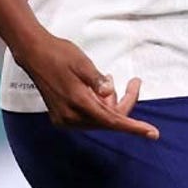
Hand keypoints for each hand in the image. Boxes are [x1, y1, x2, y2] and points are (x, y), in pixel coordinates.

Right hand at [11, 32, 158, 138]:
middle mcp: (70, 116)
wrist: (34, 54)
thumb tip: (110, 92)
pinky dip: (99, 104)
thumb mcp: (83, 63)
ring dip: (110, 102)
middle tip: (134, 82)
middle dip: (124, 102)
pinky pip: (88, 115)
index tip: (153, 133)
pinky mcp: (61, 116)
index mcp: (77, 103)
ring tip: (108, 78)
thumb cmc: (59, 55)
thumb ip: (97, 80)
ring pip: (99, 118)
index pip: (112, 121)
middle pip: (108, 119)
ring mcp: (64, 118)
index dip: (134, 128)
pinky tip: (98, 87)